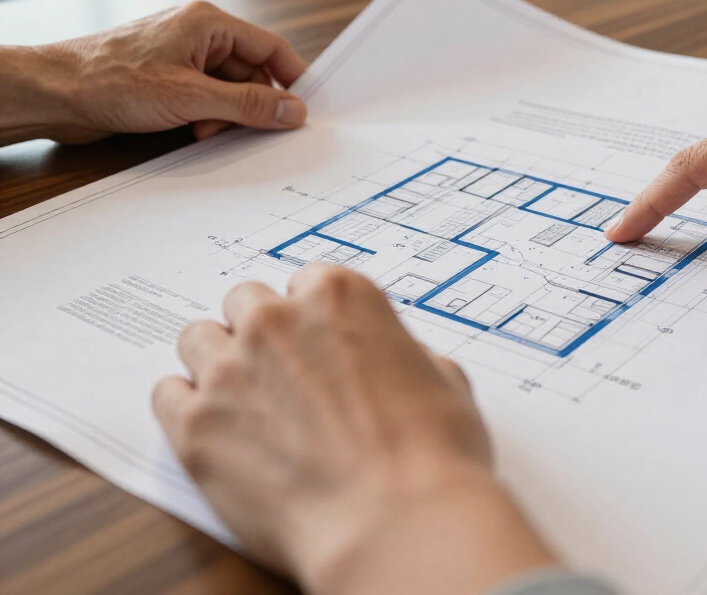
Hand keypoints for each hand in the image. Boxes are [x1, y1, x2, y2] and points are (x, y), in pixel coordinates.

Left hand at [0, 2, 306, 144]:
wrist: (54, 93)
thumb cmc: (111, 80)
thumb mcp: (193, 98)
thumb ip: (249, 104)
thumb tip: (292, 110)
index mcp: (208, 23)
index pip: (271, 47)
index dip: (292, 78)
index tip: (307, 108)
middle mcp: (197, 34)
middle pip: (250, 71)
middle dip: (251, 104)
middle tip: (254, 131)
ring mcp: (180, 56)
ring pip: (227, 88)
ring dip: (226, 115)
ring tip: (207, 131)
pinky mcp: (165, 78)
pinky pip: (204, 98)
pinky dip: (206, 117)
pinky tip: (192, 132)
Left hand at [153, 265, 556, 594]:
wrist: (395, 524)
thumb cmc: (431, 455)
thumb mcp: (442, 378)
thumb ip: (401, 353)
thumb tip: (393, 362)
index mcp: (339, 295)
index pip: (305, 282)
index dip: (312, 316)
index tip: (315, 341)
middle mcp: (278, 320)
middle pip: (246, 301)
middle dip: (260, 331)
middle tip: (279, 371)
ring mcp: (231, 369)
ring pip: (198, 338)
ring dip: (216, 360)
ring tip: (239, 398)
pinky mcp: (195, 427)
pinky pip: (165, 393)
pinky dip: (184, 407)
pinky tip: (210, 427)